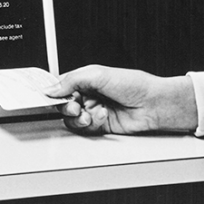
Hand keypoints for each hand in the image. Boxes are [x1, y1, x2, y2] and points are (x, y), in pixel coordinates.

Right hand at [43, 65, 197, 134]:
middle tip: (75, 106)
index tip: (50, 97)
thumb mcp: (98, 74)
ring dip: (79, 117)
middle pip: (65, 104)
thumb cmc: (133, 84)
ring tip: (89, 113)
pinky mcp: (101, 125)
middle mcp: (90, 94)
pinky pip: (86, 129)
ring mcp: (95, 110)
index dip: (55, 92)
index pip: (62, 86)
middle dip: (67, 106)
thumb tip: (51, 88)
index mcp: (87, 79)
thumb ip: (71, 80)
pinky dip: (92, 123)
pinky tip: (102, 116)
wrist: (153, 104)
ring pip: (73, 119)